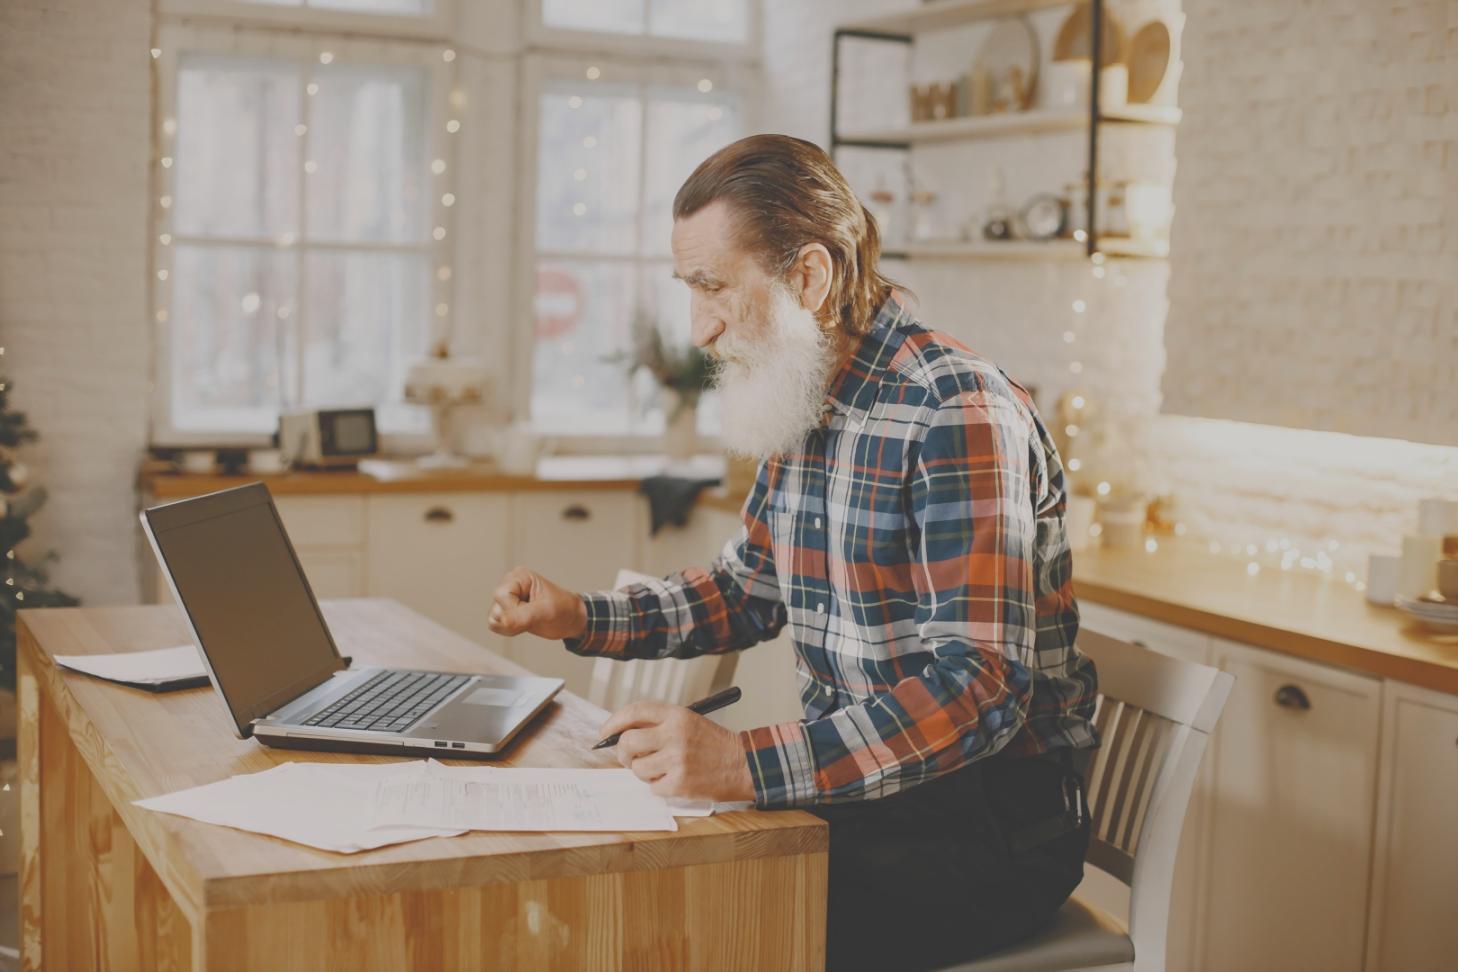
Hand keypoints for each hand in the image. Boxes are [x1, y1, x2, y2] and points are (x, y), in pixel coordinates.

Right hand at [487, 567, 587, 639]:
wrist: (571, 619)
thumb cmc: (563, 609)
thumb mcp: (545, 611)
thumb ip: (522, 616)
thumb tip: (500, 621)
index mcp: (519, 577)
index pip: (501, 595)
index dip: (514, 609)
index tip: (532, 612)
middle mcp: (510, 585)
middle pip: (495, 608)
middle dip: (513, 619)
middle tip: (534, 617)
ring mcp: (507, 599)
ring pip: (493, 618)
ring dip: (511, 626)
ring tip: (530, 621)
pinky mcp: (506, 612)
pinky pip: (496, 625)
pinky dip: (509, 630)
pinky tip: (524, 625)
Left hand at [602, 701, 754, 802]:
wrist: (743, 765)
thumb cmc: (713, 744)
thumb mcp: (688, 721)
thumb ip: (658, 724)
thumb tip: (621, 734)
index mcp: (677, 715)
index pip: (634, 712)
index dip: (614, 722)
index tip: (605, 733)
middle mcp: (675, 735)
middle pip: (628, 742)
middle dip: (623, 753)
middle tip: (630, 758)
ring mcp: (677, 760)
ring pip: (637, 769)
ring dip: (644, 772)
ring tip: (661, 769)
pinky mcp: (680, 783)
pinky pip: (652, 788)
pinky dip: (659, 787)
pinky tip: (674, 779)